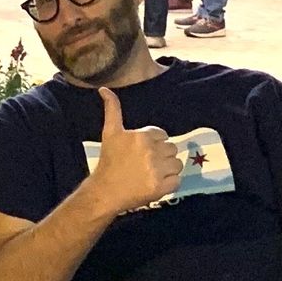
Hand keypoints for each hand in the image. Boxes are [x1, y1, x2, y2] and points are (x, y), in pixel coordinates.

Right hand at [85, 87, 183, 216]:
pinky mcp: (161, 188)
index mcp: (143, 137)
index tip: (142, 153)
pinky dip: (170, 184)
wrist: (104, 191)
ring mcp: (157, 170)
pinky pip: (178, 181)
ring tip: (152, 174)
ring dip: (168, 169)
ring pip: (177, 164)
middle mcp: (152, 152)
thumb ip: (112, 109)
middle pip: (171, 149)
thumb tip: (104, 89)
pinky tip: (156, 184)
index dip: (154, 144)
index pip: (163, 136)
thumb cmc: (108, 161)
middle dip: (162, 156)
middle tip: (146, 165)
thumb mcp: (110, 132)